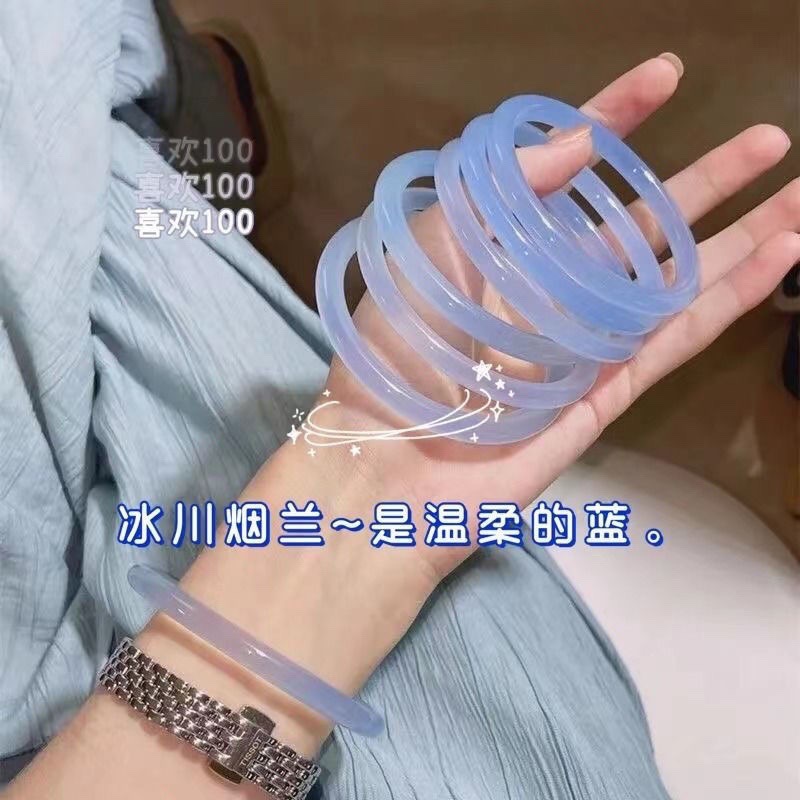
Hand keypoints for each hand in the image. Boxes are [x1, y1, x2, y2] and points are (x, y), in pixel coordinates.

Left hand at [321, 53, 798, 579]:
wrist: (392, 456)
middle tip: (769, 139)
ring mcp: (585, 339)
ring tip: (798, 193)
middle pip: (642, 225)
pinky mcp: (610, 390)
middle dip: (706, 180)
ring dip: (741, 236)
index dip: (616, 118)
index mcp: (504, 247)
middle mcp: (551, 288)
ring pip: (677, 279)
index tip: (665, 76)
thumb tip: (579, 143)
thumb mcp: (433, 241)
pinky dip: (730, 298)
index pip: (570, 170)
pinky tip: (779, 257)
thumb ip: (504, 186)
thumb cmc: (397, 343)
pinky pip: (678, 335)